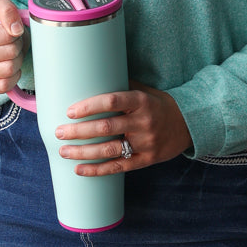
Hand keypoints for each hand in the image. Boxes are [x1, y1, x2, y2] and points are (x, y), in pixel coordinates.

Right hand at [0, 0, 25, 93]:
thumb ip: (6, 9)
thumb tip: (15, 29)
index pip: (6, 36)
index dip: (14, 30)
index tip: (8, 28)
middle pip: (10, 53)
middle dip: (17, 44)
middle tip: (11, 40)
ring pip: (10, 69)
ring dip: (17, 58)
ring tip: (10, 50)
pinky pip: (7, 85)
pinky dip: (14, 75)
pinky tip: (8, 63)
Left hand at [56, 82, 191, 175]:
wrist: (188, 124)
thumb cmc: (157, 104)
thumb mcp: (144, 91)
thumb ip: (120, 87)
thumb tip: (89, 77)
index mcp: (141, 101)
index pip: (112, 101)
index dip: (90, 106)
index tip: (70, 111)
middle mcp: (143, 122)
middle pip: (106, 128)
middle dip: (79, 131)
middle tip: (59, 131)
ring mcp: (145, 143)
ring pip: (109, 149)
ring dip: (83, 151)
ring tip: (63, 150)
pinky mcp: (146, 160)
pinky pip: (118, 167)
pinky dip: (97, 170)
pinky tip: (79, 169)